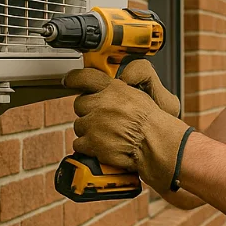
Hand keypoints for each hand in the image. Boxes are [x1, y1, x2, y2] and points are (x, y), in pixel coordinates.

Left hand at [62, 60, 189, 190]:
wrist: (155, 144)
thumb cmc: (153, 123)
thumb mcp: (140, 95)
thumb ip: (120, 89)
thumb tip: (108, 87)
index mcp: (114, 89)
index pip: (85, 77)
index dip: (74, 79)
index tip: (69, 81)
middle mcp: (102, 103)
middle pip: (80, 104)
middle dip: (88, 112)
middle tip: (102, 119)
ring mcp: (95, 123)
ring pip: (79, 125)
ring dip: (89, 131)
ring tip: (106, 135)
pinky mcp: (92, 142)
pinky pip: (79, 143)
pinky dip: (88, 147)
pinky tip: (102, 146)